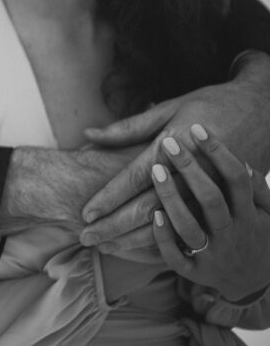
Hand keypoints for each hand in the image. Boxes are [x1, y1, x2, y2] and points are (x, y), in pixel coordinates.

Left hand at [78, 72, 269, 248]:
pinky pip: (195, 228)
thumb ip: (129, 127)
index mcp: (176, 147)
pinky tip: (142, 248)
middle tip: (85, 237)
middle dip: (115, 225)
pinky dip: (166, 241)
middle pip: (148, 207)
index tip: (86, 213)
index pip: (135, 179)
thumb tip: (88, 134)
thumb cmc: (212, 105)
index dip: (109, 198)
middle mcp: (193, 174)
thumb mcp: (170, 108)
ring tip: (105, 246)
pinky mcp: (227, 203)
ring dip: (134, 239)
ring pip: (169, 225)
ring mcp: (213, 191)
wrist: (264, 110)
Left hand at [151, 124, 269, 302]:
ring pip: (189, 226)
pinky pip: (175, 256)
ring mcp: (213, 254)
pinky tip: (153, 214)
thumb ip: (256, 188)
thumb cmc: (256, 235)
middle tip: (170, 143)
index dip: (219, 153)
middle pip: (211, 199)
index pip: (236, 179)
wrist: (256, 283)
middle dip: (190, 170)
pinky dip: (164, 237)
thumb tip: (244, 162)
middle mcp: (232, 234)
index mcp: (249, 214)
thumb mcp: (267, 212)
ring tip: (156, 170)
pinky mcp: (195, 272)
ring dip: (171, 198)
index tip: (198, 129)